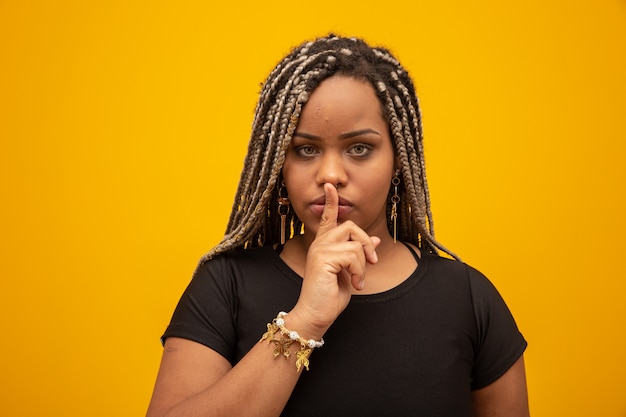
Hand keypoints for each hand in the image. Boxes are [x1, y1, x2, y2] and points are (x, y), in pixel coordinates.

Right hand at [288, 183, 379, 337]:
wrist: (316, 314)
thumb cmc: (330, 297)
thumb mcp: (350, 273)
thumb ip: (358, 255)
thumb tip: (373, 240)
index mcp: (324, 244)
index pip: (327, 217)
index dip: (330, 201)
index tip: (330, 186)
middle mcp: (320, 243)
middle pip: (350, 226)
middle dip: (365, 243)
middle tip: (371, 262)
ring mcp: (320, 249)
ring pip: (355, 244)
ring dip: (362, 265)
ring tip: (358, 281)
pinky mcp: (323, 257)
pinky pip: (353, 256)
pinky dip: (359, 272)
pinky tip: (354, 284)